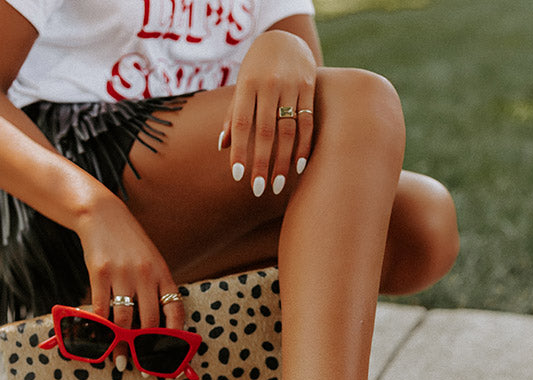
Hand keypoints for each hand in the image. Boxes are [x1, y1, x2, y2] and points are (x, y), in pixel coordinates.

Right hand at [76, 195, 182, 367]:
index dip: (174, 338)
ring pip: (123, 321)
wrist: (103, 215)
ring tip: (119, 360)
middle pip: (148, 322)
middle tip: (142, 367)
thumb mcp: (152, 262)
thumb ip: (157, 289)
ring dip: (120, 344)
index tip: (171, 356)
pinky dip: (99, 327)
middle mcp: (146, 276)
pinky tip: (98, 339)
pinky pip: (101, 309)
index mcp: (164, 275)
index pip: (175, 312)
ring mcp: (123, 274)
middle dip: (145, 349)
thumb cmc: (130, 244)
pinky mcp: (99, 273)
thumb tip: (157, 325)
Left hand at [218, 30, 316, 195]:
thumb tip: (223, 146)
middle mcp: (269, 85)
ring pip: (288, 131)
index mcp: (247, 85)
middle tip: (258, 189)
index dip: (240, 151)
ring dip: (283, 161)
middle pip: (265, 132)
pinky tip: (299, 166)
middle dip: (261, 163)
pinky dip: (304, 146)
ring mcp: (291, 85)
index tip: (238, 176)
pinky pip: (307, 122)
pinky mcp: (309, 87)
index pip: (241, 123)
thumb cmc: (256, 69)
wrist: (284, 38)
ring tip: (278, 185)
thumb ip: (233, 115)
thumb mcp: (241, 86)